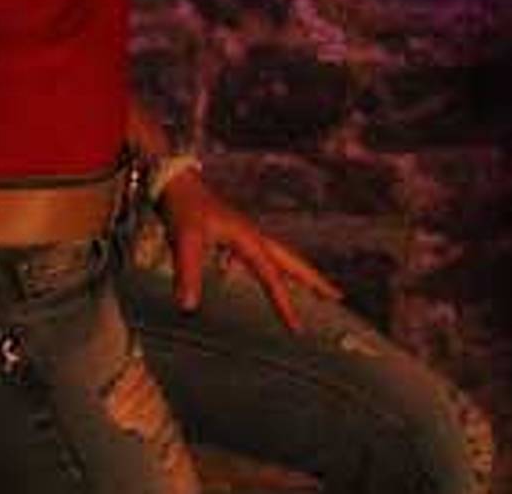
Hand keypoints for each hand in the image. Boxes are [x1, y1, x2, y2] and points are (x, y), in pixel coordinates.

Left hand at [157, 169, 341, 331]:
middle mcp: (253, 236)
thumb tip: (189, 307)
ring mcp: (246, 234)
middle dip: (314, 280)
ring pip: (282, 257)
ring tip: (316, 290)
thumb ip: (187, 273)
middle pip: (292, 261)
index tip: (297, 328)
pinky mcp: (236, 234)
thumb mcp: (184, 240)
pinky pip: (264, 257)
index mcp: (248, 238)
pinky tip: (268, 277)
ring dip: (300, 273)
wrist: (174, 182)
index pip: (272, 277)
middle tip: (337, 297)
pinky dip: (276, 269)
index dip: (285, 304)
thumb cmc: (181, 208)